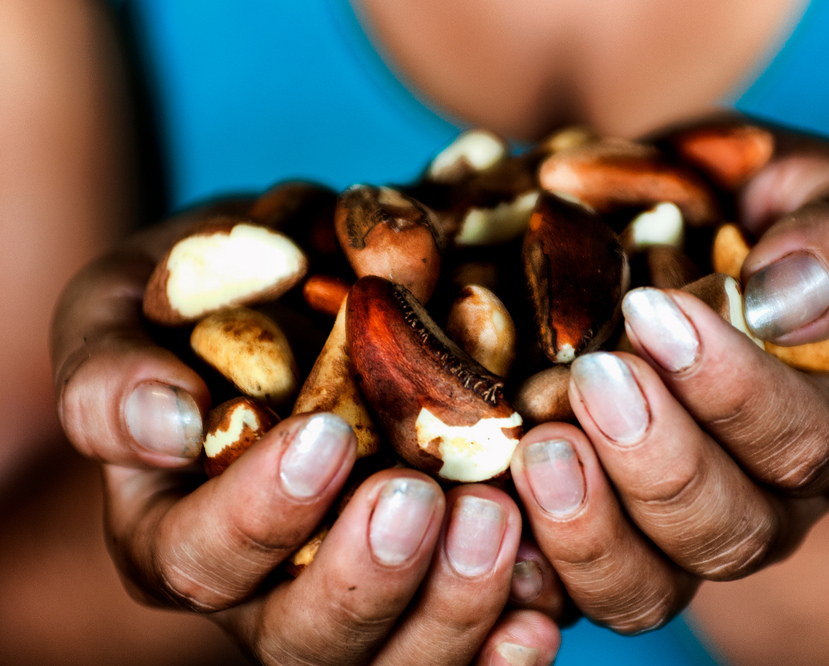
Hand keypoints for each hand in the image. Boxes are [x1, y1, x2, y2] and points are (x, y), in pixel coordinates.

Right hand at [51, 208, 560, 664]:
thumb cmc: (203, 299)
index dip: (258, 515)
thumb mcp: (124, 310)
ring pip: (396, 661)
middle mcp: (268, 591)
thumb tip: (164, 423)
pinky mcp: (437, 589)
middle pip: (305, 641)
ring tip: (496, 521)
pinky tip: (544, 608)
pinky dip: (507, 641)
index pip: (200, 560)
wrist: (301, 287)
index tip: (323, 435)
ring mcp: (361, 599)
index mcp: (179, 532)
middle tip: (420, 498)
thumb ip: (114, 369)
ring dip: (450, 610)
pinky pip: (469, 649)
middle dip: (366, 581)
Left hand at [510, 119, 828, 633]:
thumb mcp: (813, 187)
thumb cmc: (740, 201)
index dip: (730, 389)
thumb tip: (789, 298)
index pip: (801, 440)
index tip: (652, 313)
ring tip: (538, 449)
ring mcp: (678, 535)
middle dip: (657, 460)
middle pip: (728, 530)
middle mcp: (768, 501)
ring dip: (592, 526)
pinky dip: (536, 564)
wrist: (657, 226)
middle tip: (591, 379)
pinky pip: (576, 592)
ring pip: (651, 586)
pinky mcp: (603, 546)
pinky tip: (495, 507)